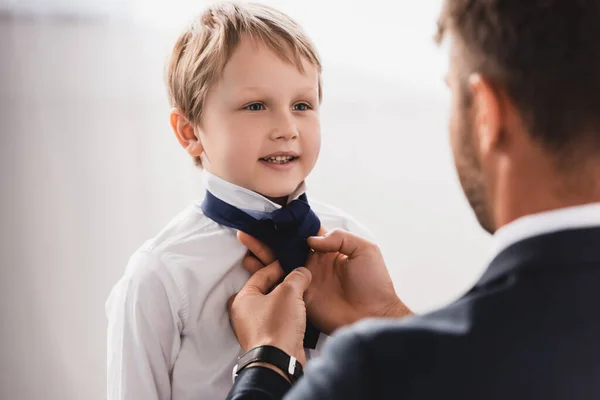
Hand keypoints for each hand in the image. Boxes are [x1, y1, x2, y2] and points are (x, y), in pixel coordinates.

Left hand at [227, 260, 311, 366]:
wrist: (279, 360)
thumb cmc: (277, 325)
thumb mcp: (289, 292)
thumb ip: (296, 277)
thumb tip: (303, 272)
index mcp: (242, 299)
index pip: (260, 275)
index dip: (278, 266)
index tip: (292, 263)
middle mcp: (245, 314)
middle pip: (267, 290)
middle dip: (284, 283)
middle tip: (299, 277)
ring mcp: (255, 328)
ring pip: (274, 306)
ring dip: (288, 299)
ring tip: (304, 292)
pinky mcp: (267, 339)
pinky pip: (279, 320)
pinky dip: (289, 314)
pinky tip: (302, 310)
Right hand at [238, 229, 411, 334]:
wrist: (373, 315)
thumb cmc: (374, 283)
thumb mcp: (364, 250)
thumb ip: (339, 238)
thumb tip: (311, 239)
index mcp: (330, 249)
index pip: (306, 233)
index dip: (290, 225)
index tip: (272, 215)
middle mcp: (314, 262)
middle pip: (287, 245)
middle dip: (269, 236)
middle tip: (250, 227)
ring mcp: (305, 278)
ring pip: (279, 261)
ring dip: (262, 251)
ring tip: (244, 240)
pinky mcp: (299, 295)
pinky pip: (280, 282)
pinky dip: (264, 273)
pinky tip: (249, 263)